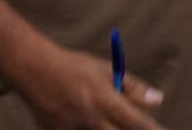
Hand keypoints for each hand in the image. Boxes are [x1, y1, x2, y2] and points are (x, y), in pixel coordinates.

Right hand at [23, 43, 164, 128]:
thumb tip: (158, 99)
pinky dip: (91, 129)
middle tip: (138, 129)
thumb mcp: (106, 70)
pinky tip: (94, 123)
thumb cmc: (73, 67)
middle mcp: (91, 119)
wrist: (34, 70)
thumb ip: (132, 87)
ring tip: (109, 121)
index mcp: (105, 100)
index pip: (136, 123)